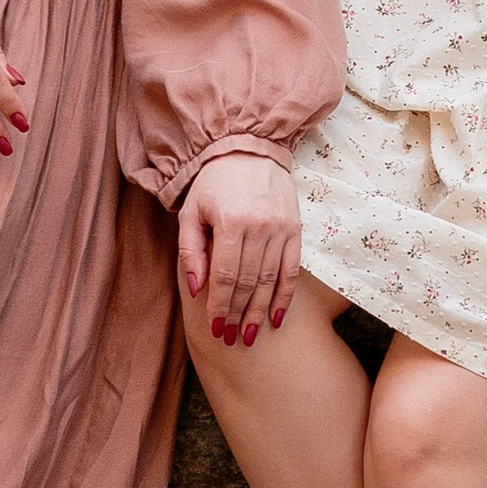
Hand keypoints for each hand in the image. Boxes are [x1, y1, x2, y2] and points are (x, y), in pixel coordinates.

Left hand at [176, 151, 300, 340]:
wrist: (248, 148)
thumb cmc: (214, 183)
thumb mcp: (192, 212)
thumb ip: (191, 251)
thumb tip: (197, 289)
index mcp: (230, 221)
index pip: (224, 275)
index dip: (219, 306)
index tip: (215, 329)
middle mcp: (259, 226)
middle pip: (248, 282)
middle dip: (237, 314)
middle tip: (230, 339)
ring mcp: (281, 228)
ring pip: (270, 280)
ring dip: (259, 311)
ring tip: (250, 335)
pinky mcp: (295, 229)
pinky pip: (291, 270)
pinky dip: (284, 296)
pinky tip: (276, 318)